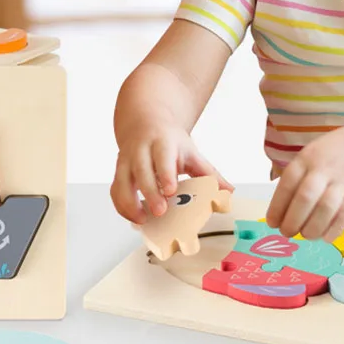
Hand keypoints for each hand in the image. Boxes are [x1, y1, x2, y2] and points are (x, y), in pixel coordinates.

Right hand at [110, 124, 232, 223]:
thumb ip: (209, 173)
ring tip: (142, 221)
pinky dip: (122, 207)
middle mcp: (141, 150)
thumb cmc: (169, 142)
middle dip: (149, 192)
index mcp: (162, 143)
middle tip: (160, 211)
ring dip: (130, 203)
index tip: (170, 190)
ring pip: (122, 182)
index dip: (165, 173)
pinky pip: (115, 191)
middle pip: (141, 170)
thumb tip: (228, 192)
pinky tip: (134, 218)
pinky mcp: (118, 172)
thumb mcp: (191, 152)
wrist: (145, 123)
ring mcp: (126, 161)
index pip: (163, 157)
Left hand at [265, 125, 343, 240]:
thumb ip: (299, 176)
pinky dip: (334, 229)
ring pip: (325, 208)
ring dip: (312, 228)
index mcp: (307, 158)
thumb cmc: (336, 151)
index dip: (277, 206)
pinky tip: (326, 237)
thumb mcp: (312, 153)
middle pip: (305, 198)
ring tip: (306, 235)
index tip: (272, 222)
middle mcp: (324, 168)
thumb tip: (282, 209)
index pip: (287, 183)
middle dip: (292, 221)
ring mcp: (343, 180)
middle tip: (287, 232)